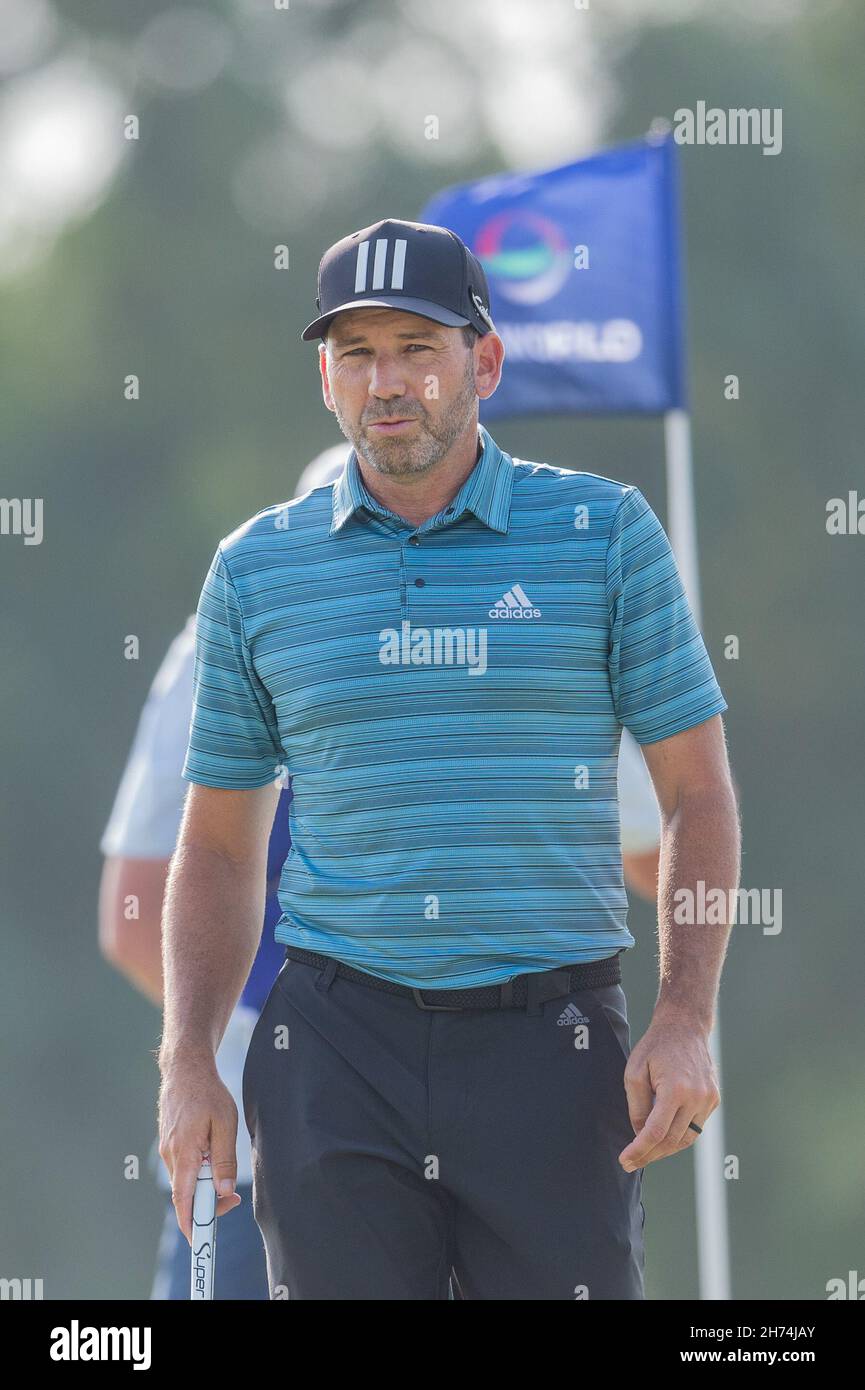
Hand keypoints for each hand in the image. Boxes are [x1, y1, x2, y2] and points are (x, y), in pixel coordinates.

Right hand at [158, 1051, 242, 1242]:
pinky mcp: (169, 1144)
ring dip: (204, 1184)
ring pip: (186, 1179)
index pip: (183, 1199)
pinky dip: (198, 1171)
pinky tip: (211, 1154)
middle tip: (234, 1197)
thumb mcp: (225, 1124)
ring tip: (224, 1169)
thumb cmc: (208, 1093)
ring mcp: (168, 1150)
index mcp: (184, 1153)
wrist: (186, 1069)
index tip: (200, 1240)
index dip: (190, 1223)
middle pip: (187, 1193)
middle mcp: (171, 1155)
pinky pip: (184, 1166)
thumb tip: (223, 1190)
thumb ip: (224, 1159)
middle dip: (208, 1201)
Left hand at [617, 1009, 719, 1171]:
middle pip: (672, 1140)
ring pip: (687, 1138)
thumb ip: (636, 1106)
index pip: (656, 1132)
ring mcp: (709, 1099)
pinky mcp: (713, 1099)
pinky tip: (664, 1135)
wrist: (685, 1027)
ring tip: (646, 1152)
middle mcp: (697, 1097)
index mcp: (675, 1089)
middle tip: (631, 1161)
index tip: (625, 1161)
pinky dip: (679, 1135)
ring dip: (666, 1149)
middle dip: (650, 1154)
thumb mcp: (634, 1071)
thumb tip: (639, 1134)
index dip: (639, 1150)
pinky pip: (696, 1127)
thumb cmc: (655, 1046)